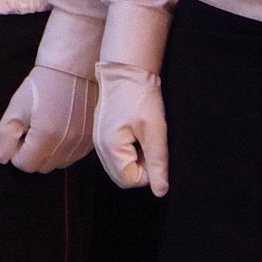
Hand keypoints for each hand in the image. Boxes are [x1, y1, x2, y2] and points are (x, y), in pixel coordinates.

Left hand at [0, 63, 94, 173]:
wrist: (74, 67)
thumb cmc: (43, 83)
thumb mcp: (17, 106)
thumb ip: (6, 135)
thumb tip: (1, 157)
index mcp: (46, 137)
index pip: (25, 165)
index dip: (16, 152)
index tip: (18, 134)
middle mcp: (67, 145)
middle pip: (42, 167)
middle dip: (31, 154)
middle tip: (30, 129)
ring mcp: (82, 144)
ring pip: (58, 164)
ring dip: (48, 153)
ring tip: (46, 127)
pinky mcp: (92, 140)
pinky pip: (73, 156)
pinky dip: (63, 149)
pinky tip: (61, 128)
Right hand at [93, 62, 168, 193]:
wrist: (125, 69)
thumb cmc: (140, 96)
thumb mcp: (155, 130)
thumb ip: (158, 163)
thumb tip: (161, 191)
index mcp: (110, 148)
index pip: (130, 180)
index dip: (148, 171)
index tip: (154, 149)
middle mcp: (100, 148)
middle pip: (123, 176)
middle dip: (141, 166)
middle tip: (149, 142)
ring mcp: (99, 141)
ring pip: (121, 165)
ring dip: (136, 157)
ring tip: (142, 134)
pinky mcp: (103, 134)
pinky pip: (118, 154)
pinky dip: (130, 148)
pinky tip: (135, 131)